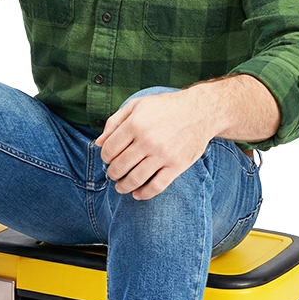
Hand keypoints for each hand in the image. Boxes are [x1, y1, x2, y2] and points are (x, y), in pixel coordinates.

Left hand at [95, 89, 212, 200]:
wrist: (200, 111)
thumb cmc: (165, 107)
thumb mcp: (137, 105)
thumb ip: (115, 122)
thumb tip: (98, 143)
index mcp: (135, 124)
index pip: (109, 149)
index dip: (104, 157)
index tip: (108, 158)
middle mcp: (147, 141)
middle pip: (119, 166)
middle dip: (112, 173)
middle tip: (113, 173)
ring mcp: (163, 155)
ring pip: (135, 179)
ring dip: (123, 186)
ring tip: (120, 186)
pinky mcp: (177, 165)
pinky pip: (156, 186)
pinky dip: (144, 194)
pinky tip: (137, 194)